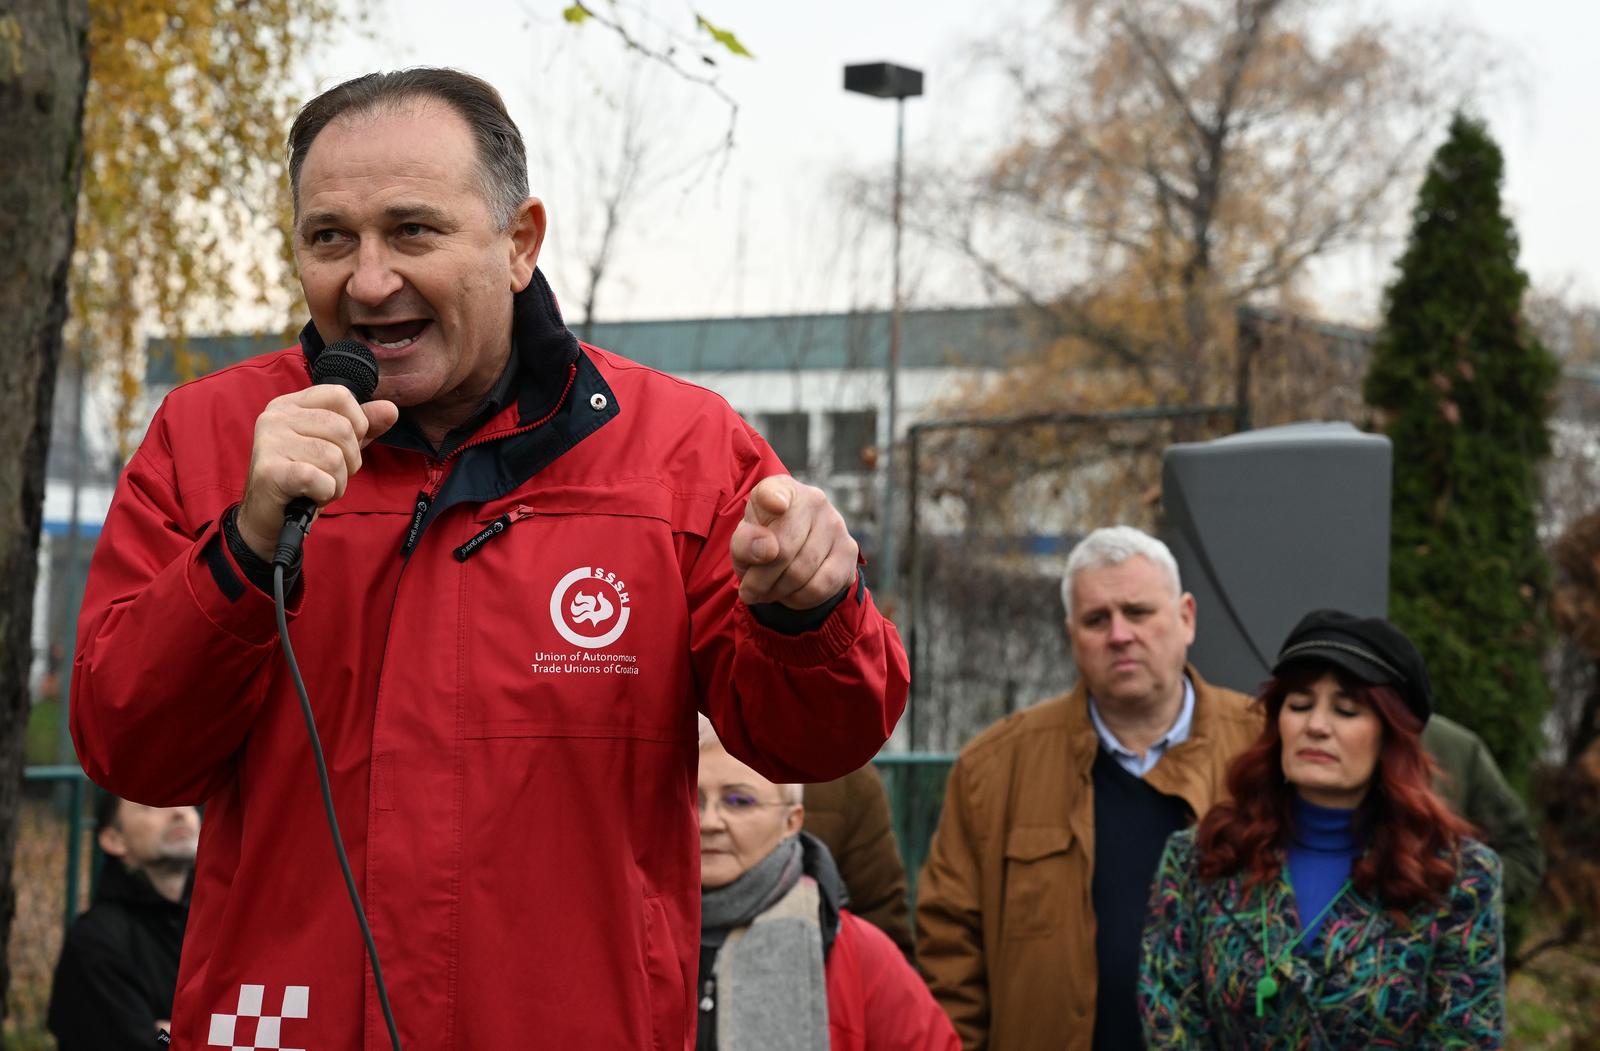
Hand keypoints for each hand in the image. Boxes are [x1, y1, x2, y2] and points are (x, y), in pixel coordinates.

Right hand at [236, 385, 398, 558]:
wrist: (272, 517)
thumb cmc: (305, 479)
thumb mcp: (337, 447)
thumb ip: (362, 427)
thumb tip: (391, 409)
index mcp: (291, 404)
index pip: (340, 395)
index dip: (357, 424)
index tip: (344, 446)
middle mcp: (276, 416)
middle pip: (342, 429)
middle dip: (349, 461)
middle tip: (330, 474)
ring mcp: (269, 442)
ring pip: (333, 457)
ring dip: (337, 481)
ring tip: (319, 487)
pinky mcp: (269, 470)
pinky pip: (319, 478)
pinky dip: (324, 492)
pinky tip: (311, 495)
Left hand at [730, 476, 857, 608]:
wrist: (794, 552)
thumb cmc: (763, 542)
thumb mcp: (743, 542)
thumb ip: (745, 543)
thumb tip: (767, 550)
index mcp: (780, 489)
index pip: (775, 491)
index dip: (774, 498)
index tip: (776, 505)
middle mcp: (813, 499)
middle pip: (783, 550)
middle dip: (761, 580)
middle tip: (750, 590)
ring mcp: (835, 524)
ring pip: (801, 573)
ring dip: (778, 592)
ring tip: (770, 590)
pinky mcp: (849, 550)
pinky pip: (820, 587)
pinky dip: (799, 599)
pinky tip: (791, 593)